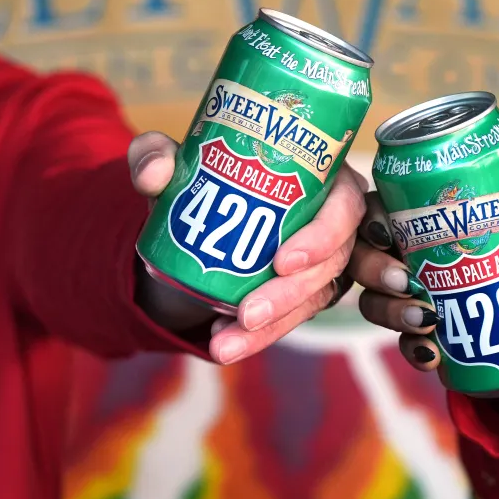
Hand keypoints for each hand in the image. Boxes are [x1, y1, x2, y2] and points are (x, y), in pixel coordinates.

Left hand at [128, 131, 368, 363]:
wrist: (191, 221)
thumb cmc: (199, 175)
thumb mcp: (171, 161)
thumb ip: (154, 155)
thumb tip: (155, 174)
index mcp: (322, 177)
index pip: (345, 206)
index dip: (323, 237)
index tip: (281, 261)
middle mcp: (330, 222)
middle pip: (332, 263)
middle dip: (289, 295)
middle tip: (247, 312)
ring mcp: (321, 262)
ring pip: (312, 300)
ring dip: (272, 326)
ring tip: (226, 342)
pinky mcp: (304, 294)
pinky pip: (290, 320)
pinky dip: (258, 338)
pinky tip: (225, 343)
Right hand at [347, 190, 498, 370]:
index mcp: (429, 223)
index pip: (382, 208)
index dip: (371, 216)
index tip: (387, 229)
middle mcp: (408, 258)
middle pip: (363, 256)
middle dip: (374, 268)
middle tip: (405, 279)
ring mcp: (409, 301)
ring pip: (373, 300)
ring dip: (391, 310)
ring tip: (426, 319)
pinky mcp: (421, 339)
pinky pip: (402, 344)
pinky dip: (414, 349)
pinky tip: (434, 355)